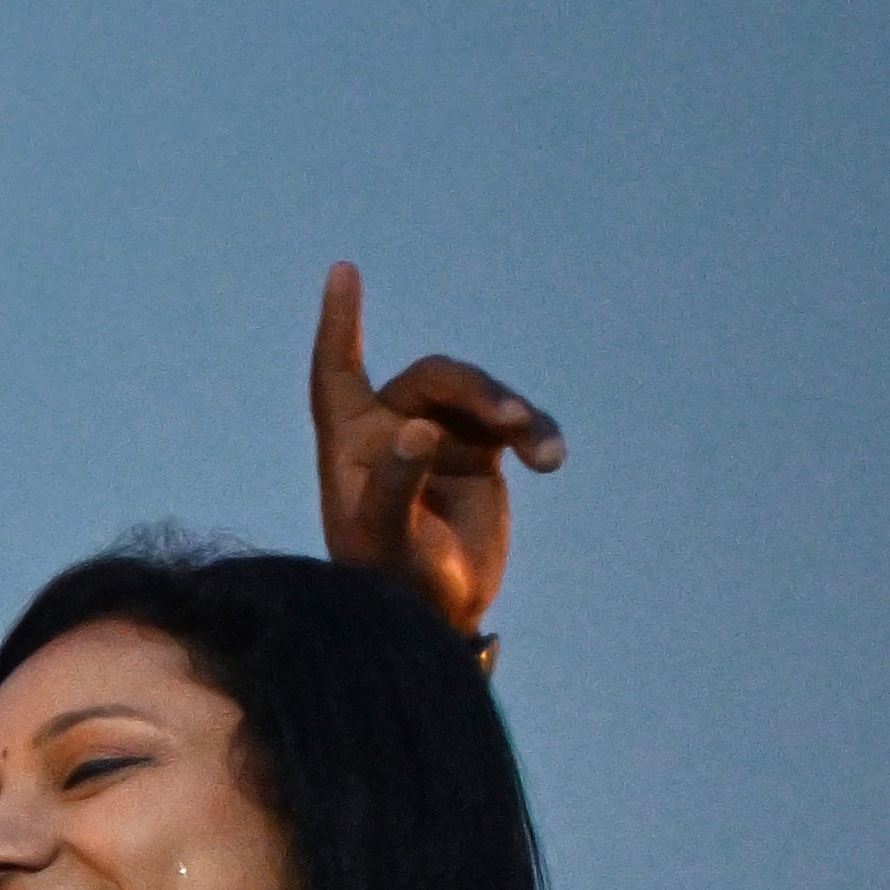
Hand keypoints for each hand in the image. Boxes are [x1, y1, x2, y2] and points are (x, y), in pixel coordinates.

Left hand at [308, 263, 558, 641]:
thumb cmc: (389, 584)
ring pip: (479, 395)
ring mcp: (438, 437)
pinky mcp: (480, 453)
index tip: (343, 272)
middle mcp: (389, 429)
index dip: (339, 324)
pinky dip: (537, 435)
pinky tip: (552, 458)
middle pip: (434, 378)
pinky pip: (515, 425)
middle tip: (511, 420)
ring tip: (542, 448)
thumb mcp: (385, 541)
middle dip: (475, 390)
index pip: (336, 372)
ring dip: (514, 413)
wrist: (433, 617)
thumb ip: (394, 486)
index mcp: (349, 443)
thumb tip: (415, 429)